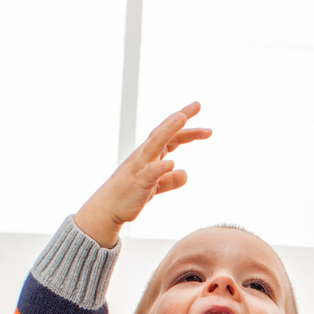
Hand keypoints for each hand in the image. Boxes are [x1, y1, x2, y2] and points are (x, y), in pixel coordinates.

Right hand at [74, 103, 210, 247]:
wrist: (109, 208)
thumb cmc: (130, 195)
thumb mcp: (156, 186)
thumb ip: (170, 179)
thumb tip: (185, 173)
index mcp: (151, 155)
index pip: (171, 136)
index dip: (186, 127)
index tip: (204, 121)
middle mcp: (145, 155)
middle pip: (164, 132)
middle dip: (180, 117)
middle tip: (198, 104)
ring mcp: (140, 167)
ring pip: (155, 144)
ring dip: (168, 130)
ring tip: (182, 118)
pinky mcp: (138, 183)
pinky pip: (150, 173)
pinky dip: (159, 167)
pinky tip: (171, 163)